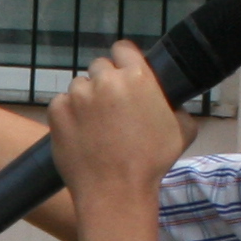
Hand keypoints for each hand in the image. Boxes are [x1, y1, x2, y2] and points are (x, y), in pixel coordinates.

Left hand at [46, 42, 193, 212]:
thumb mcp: (182, 131)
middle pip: (100, 67)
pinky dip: (68, 115)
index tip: (123, 73)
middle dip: (105, 83)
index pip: (123, 49)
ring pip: (79, 86)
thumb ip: (177, 108)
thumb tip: (171, 105)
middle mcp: (105, 80)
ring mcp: (78, 95)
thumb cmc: (152, 164)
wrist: (116, 192)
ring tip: (95, 125)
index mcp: (137, 77)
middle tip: (111, 108)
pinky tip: (80, 133)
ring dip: (86, 99)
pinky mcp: (57, 111)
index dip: (124, 60)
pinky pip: (61, 104)